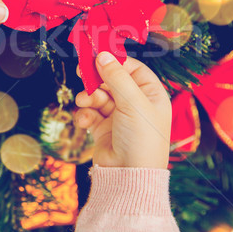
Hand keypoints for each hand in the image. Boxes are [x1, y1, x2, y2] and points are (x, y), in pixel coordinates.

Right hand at [74, 52, 171, 168]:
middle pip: (112, 80)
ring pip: (99, 96)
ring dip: (89, 97)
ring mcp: (119, 117)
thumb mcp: (132, 103)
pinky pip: (91, 113)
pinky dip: (85, 114)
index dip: (115, 61)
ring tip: (84, 102)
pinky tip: (85, 121)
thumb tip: (102, 55)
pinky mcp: (104, 129)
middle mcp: (136, 104)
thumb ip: (116, 77)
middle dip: (96, 79)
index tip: (96, 54)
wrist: (129, 177)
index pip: (133, 69)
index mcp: (151, 95)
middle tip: (81, 71)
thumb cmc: (141, 140)